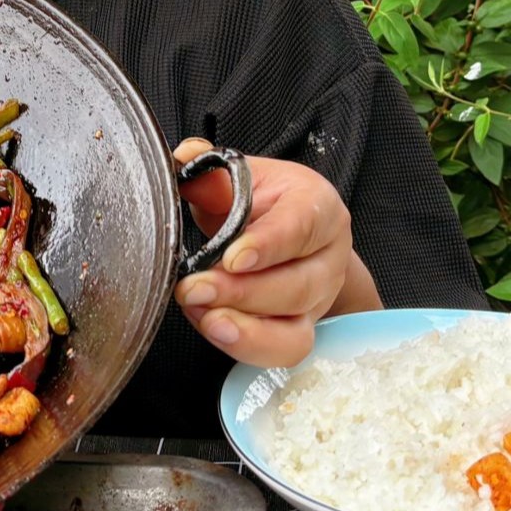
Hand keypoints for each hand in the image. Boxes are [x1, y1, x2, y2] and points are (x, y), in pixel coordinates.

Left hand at [171, 138, 374, 367]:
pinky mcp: (301, 330)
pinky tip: (213, 329)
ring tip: (202, 315)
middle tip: (193, 289)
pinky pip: (282, 352)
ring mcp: (318, 301)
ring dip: (244, 329)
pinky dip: (245, 347)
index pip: (302, 227)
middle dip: (241, 293)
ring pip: (294, 330)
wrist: (288, 234)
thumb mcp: (240, 178)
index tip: (232, 258)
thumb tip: (184, 158)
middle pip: (296, 287)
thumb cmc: (261, 203)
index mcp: (318, 207)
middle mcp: (327, 258)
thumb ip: (212, 174)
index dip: (268, 245)